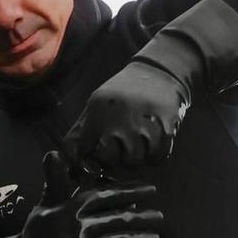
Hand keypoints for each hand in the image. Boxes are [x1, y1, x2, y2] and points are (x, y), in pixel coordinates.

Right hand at [5, 153, 161, 237]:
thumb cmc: (38, 234)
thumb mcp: (45, 206)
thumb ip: (56, 182)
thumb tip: (54, 153)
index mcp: (70, 209)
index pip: (106, 196)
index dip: (131, 192)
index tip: (151, 190)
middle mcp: (77, 229)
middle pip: (119, 220)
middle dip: (143, 218)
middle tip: (160, 217)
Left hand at [73, 58, 191, 171]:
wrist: (159, 72)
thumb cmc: (122, 95)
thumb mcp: (96, 106)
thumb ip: (80, 133)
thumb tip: (71, 165)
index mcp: (98, 110)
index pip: (86, 150)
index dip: (92, 157)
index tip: (101, 152)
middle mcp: (119, 116)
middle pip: (111, 159)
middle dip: (116, 159)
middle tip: (123, 148)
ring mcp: (143, 121)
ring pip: (135, 160)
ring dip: (137, 157)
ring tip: (140, 142)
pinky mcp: (166, 126)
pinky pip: (158, 156)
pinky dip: (156, 155)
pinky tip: (154, 142)